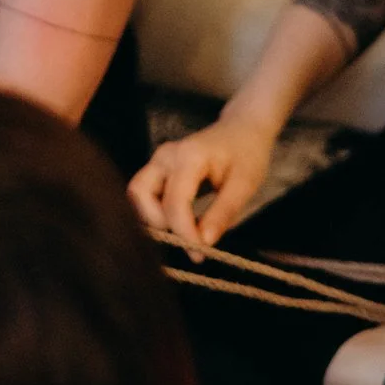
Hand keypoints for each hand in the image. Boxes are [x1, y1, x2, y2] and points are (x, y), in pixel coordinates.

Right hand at [128, 111, 276, 248]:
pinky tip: (179, 224)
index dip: (184, 232)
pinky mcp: (157, 168)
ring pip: (137, 194)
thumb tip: (204, 243)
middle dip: (161, 224)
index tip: (200, 254)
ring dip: (153, 218)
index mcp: (189, 156)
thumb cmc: (247, 155)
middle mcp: (166, 156)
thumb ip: (223, 213)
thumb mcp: (245, 184)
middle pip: (141, 195)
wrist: (243, 130)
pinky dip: (155, 212)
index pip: (175, 202)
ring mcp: (158, 160)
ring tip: (183, 232)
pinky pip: (144, 194)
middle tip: (189, 241)